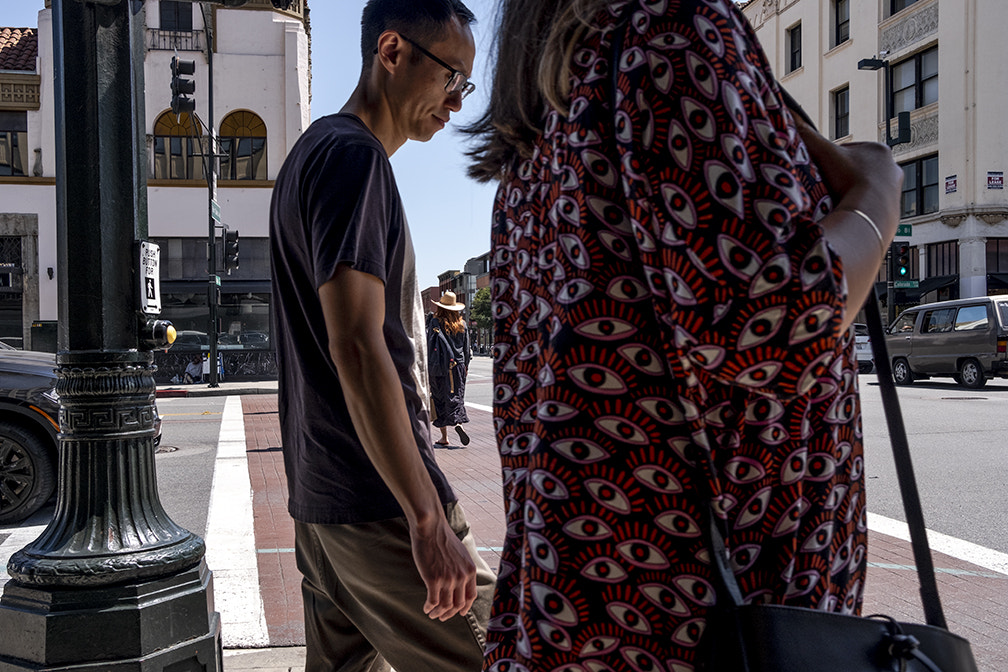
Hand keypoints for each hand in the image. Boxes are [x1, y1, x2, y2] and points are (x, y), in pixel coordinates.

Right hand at [410, 516, 477, 620]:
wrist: (430, 527)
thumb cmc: (442, 538)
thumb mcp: (460, 553)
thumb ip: (462, 567)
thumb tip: (458, 580)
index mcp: (470, 570)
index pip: (471, 596)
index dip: (465, 608)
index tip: (459, 613)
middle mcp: (461, 577)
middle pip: (458, 604)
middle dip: (450, 613)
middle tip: (442, 617)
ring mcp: (448, 579)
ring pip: (445, 606)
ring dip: (438, 613)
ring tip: (431, 614)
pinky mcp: (434, 580)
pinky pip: (433, 602)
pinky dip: (429, 608)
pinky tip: (425, 608)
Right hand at [791, 113, 902, 241]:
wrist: (867, 215)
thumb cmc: (849, 181)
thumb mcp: (824, 154)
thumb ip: (807, 136)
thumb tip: (788, 115)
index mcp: (878, 149)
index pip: (849, 153)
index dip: (832, 162)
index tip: (822, 173)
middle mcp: (892, 167)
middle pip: (859, 171)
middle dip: (845, 179)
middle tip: (829, 189)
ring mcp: (895, 189)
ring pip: (867, 189)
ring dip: (854, 194)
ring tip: (839, 203)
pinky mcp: (895, 208)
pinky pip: (872, 206)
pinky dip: (861, 209)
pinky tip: (850, 213)